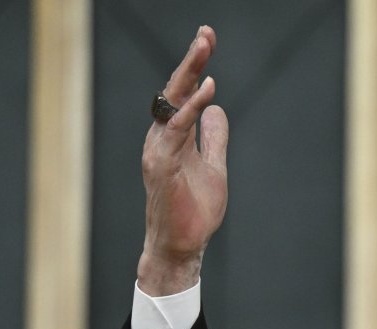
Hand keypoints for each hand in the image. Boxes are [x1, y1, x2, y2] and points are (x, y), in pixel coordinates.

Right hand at [138, 25, 228, 294]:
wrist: (182, 245)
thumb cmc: (194, 210)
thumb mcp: (214, 166)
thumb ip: (214, 138)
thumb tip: (217, 109)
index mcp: (174, 135)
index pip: (184, 93)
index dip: (195, 66)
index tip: (207, 39)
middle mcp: (162, 136)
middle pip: (175, 89)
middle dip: (191, 60)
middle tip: (206, 33)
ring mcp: (159, 149)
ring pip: (172, 103)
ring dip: (190, 74)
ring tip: (204, 48)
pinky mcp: (161, 165)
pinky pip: (176, 129)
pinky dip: (190, 108)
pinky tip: (207, 91)